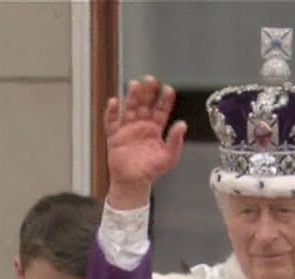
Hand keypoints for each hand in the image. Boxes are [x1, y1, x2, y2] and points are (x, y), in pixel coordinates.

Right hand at [104, 76, 187, 209]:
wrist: (133, 182)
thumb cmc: (151, 170)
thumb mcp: (169, 158)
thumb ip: (175, 142)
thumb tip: (182, 124)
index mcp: (156, 128)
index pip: (161, 110)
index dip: (164, 100)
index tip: (168, 89)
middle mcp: (142, 124)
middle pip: (144, 104)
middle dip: (147, 92)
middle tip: (150, 79)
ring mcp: (128, 128)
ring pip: (129, 108)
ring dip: (132, 96)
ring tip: (134, 85)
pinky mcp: (114, 135)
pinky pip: (112, 121)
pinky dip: (112, 112)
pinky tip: (115, 102)